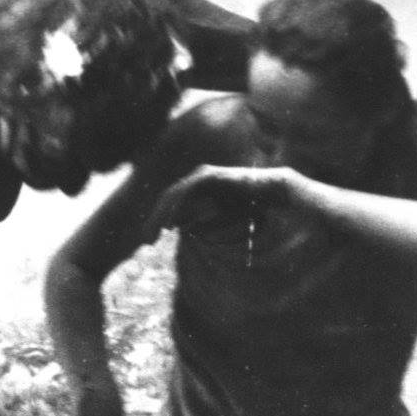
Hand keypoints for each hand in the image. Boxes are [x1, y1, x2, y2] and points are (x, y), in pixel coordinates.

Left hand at [146, 164, 295, 238]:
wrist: (270, 192)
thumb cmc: (250, 205)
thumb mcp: (222, 219)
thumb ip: (204, 223)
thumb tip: (184, 230)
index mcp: (199, 188)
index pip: (172, 205)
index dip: (159, 221)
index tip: (151, 241)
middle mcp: (197, 178)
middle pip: (168, 199)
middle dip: (155, 220)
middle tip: (146, 241)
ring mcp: (202, 174)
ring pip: (173, 195)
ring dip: (161, 216)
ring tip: (154, 234)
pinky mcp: (208, 175)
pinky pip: (186, 191)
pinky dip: (176, 207)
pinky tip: (170, 223)